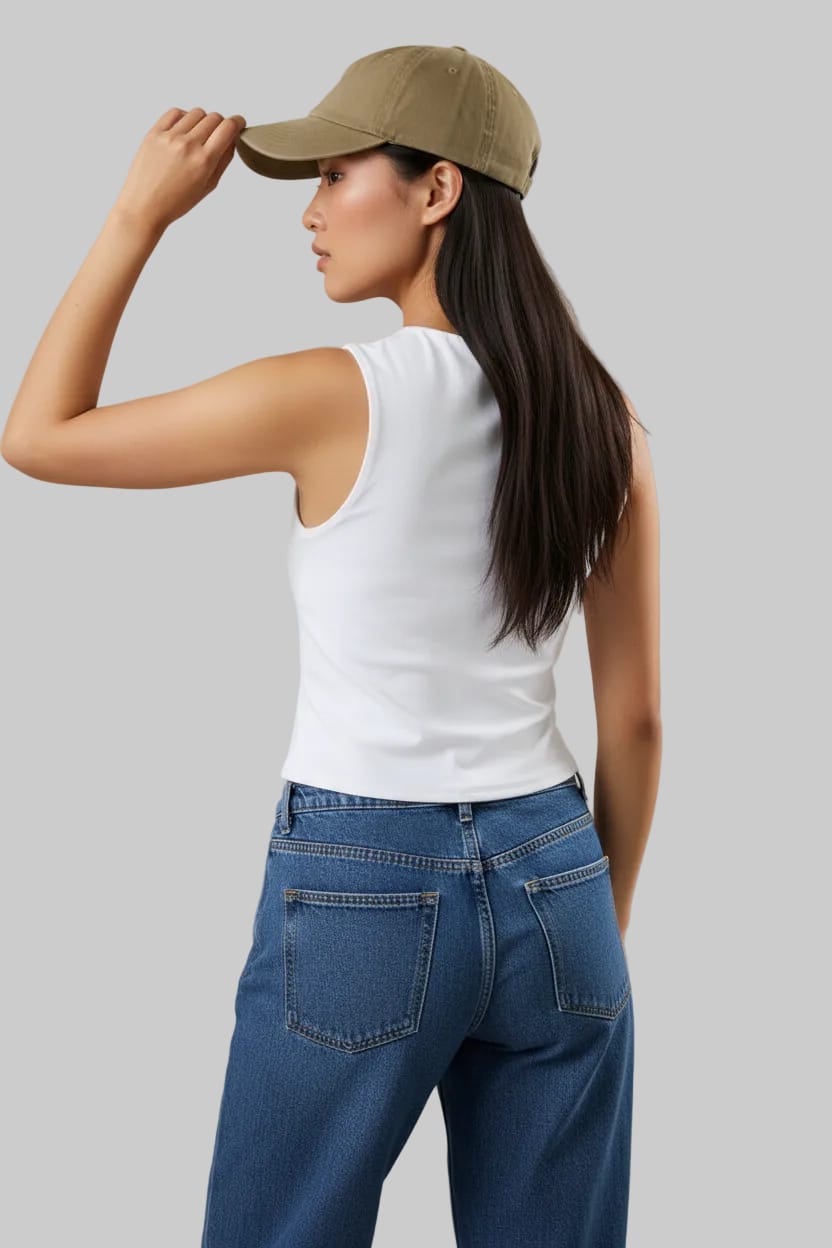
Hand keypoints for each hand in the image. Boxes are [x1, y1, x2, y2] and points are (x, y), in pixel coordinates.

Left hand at [113, 107, 245, 232]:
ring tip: (197, 136)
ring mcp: (169, 137)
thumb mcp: (208, 186)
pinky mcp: (154, 133)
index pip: (228, 128)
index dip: (237, 122)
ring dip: (202, 121)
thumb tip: (232, 140)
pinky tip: (183, 130)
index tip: (238, 123)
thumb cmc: (175, 202)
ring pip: (196, 113)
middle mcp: (188, 145)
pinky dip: (184, 117)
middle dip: (220, 124)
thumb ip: (223, 161)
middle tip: (217, 135)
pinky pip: (175, 112)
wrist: (144, 206)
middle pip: (214, 117)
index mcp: (204, 161)